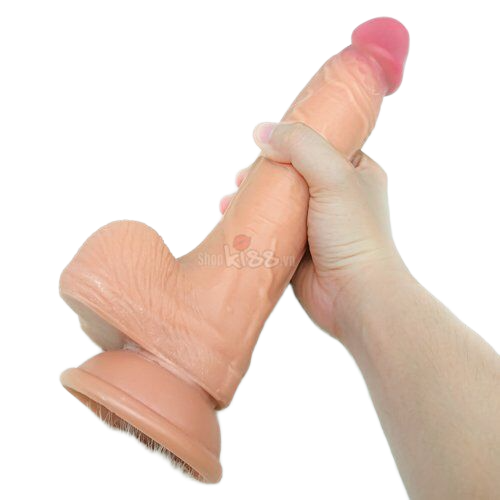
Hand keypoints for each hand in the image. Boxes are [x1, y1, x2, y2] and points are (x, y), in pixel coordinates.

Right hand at [219, 121, 408, 343]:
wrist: (356, 298)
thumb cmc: (355, 235)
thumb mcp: (333, 176)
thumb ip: (299, 145)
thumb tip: (261, 131)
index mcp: (355, 172)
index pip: (319, 144)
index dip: (290, 140)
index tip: (263, 143)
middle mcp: (335, 197)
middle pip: (290, 174)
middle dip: (263, 172)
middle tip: (242, 177)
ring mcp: (315, 225)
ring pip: (276, 203)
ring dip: (251, 198)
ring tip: (230, 198)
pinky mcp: (297, 251)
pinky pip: (269, 230)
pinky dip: (250, 223)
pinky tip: (230, 217)